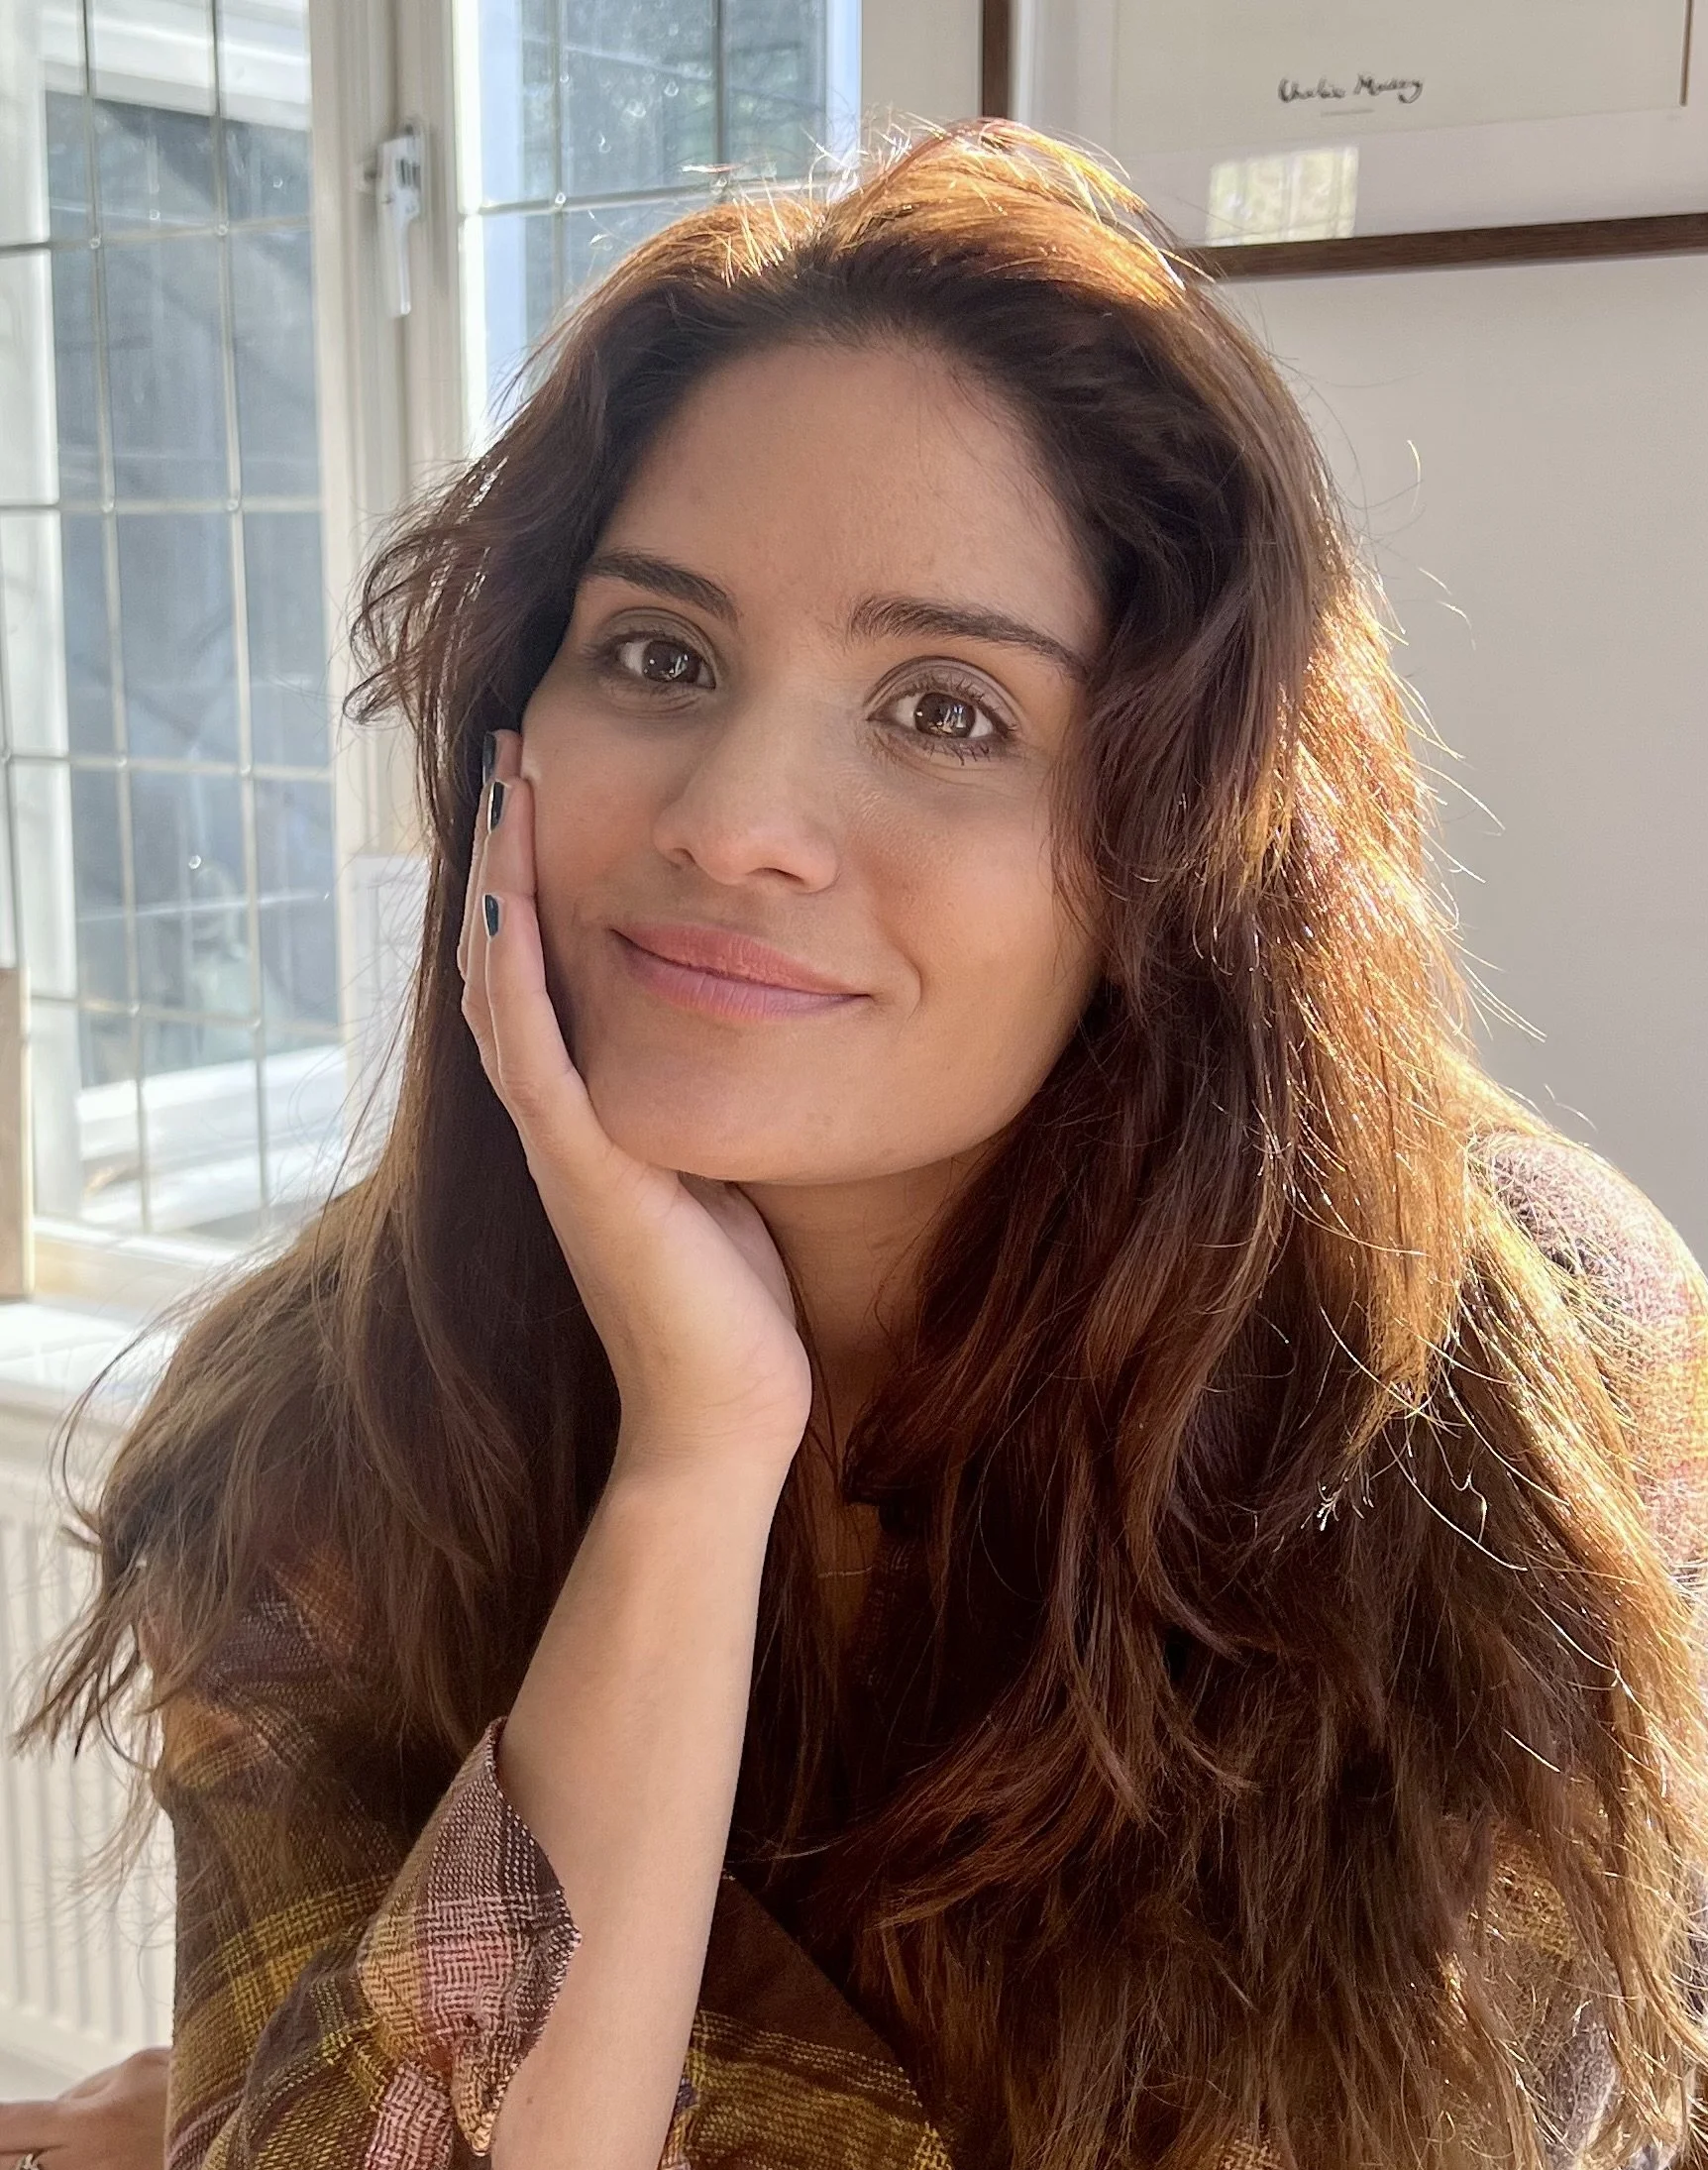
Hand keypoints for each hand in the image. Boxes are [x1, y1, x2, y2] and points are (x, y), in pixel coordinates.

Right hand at [459, 733, 811, 1482]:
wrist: (724, 1417)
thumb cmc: (735, 1312)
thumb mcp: (721, 1175)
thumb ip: (707, 1107)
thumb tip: (748, 1035)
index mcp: (586, 1116)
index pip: (541, 972)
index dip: (535, 879)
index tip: (547, 787)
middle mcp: (555, 1120)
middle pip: (504, 958)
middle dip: (504, 853)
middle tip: (507, 751)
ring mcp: (557, 1144)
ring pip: (504, 987)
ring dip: (497, 884)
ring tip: (502, 788)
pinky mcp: (580, 1173)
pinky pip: (532, 1054)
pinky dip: (515, 974)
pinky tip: (507, 900)